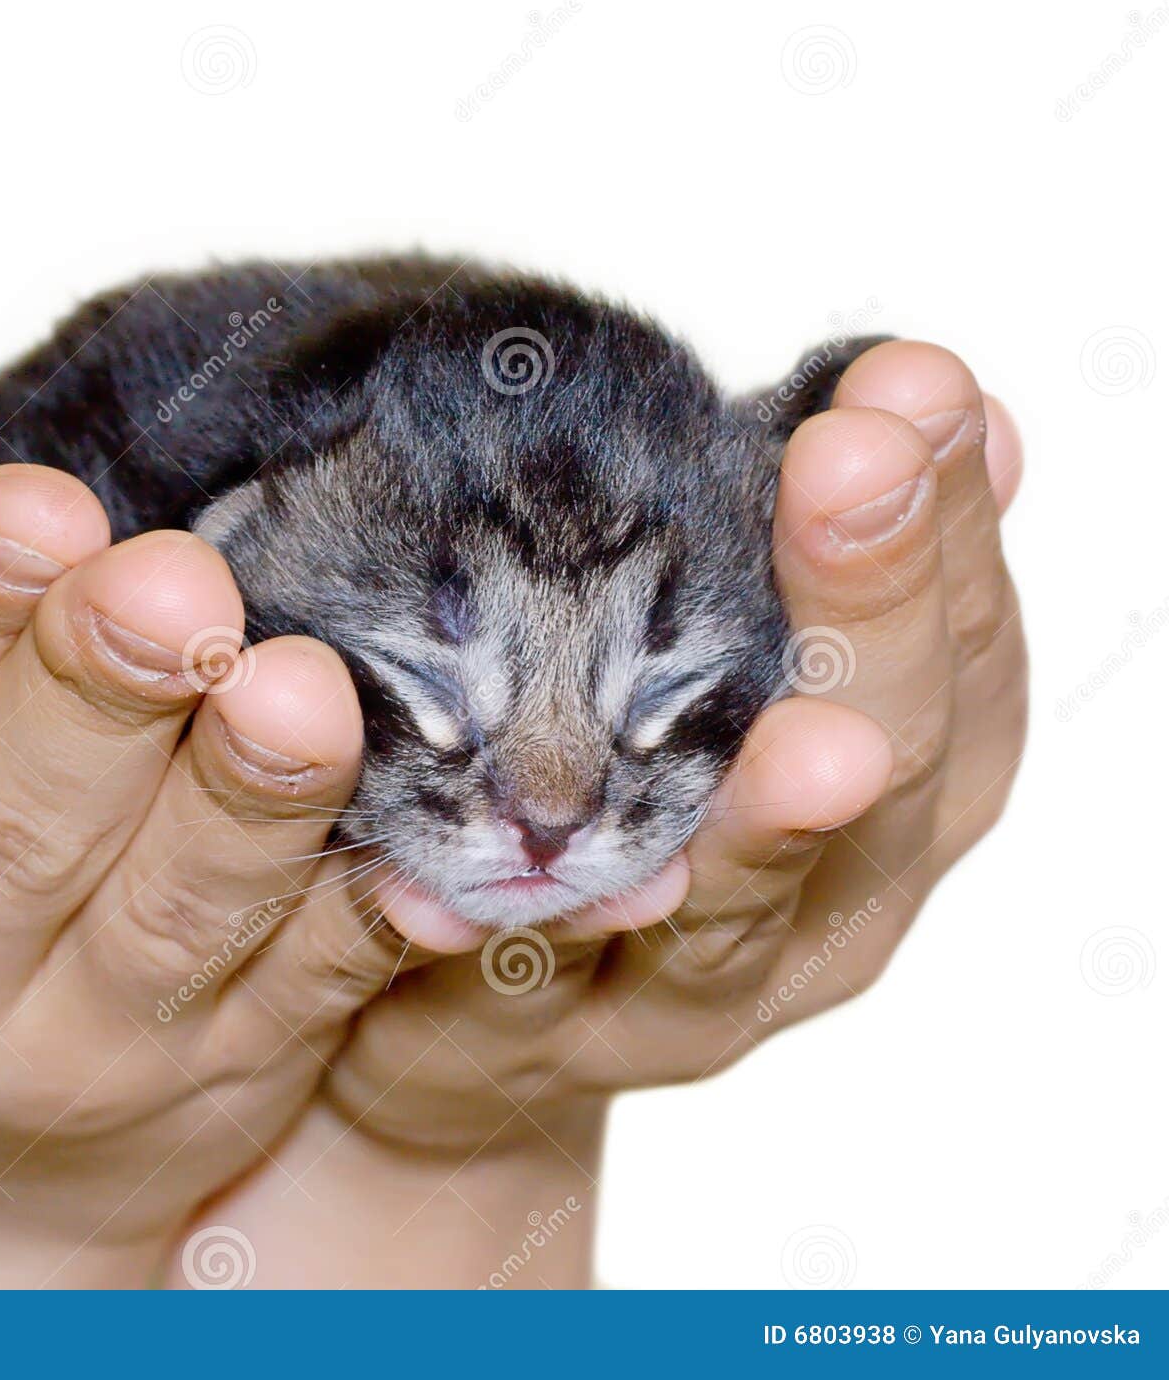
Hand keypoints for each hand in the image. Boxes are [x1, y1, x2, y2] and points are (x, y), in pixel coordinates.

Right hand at [0, 465, 381, 1286]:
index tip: (42, 501)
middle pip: (8, 828)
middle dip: (101, 693)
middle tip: (174, 583)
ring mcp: (65, 1053)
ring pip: (167, 919)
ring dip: (246, 799)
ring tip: (300, 689)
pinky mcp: (213, 1078)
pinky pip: (303, 995)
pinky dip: (370, 922)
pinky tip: (428, 864)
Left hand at [181, 341, 1025, 1285]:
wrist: (479, 1016)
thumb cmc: (638, 786)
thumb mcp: (745, 665)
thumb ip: (826, 556)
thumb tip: (948, 400)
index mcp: (904, 791)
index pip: (960, 649)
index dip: (950, 524)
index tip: (915, 383)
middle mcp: (833, 906)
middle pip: (890, 774)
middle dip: (871, 614)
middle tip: (854, 463)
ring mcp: (699, 999)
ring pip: (737, 914)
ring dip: (764, 828)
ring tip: (810, 746)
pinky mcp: (554, 1051)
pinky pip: (535, 987)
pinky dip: (505, 926)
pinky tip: (475, 879)